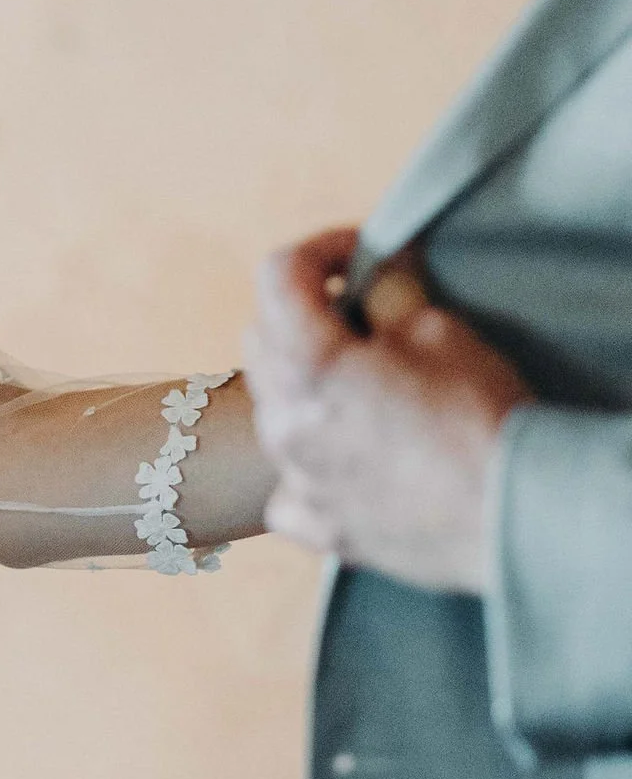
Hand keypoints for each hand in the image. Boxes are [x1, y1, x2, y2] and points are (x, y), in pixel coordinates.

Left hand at [246, 226, 531, 592]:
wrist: (515, 515)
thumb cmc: (478, 416)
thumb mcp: (437, 327)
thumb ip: (387, 290)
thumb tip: (375, 267)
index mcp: (306, 366)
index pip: (278, 277)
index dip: (319, 250)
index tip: (358, 254)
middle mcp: (283, 426)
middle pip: (264, 342)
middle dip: (304, 314)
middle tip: (361, 311)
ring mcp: (297, 483)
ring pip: (274, 411)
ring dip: (307, 385)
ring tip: (366, 384)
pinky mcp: (319, 528)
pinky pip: (291, 486)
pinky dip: (313, 463)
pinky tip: (352, 457)